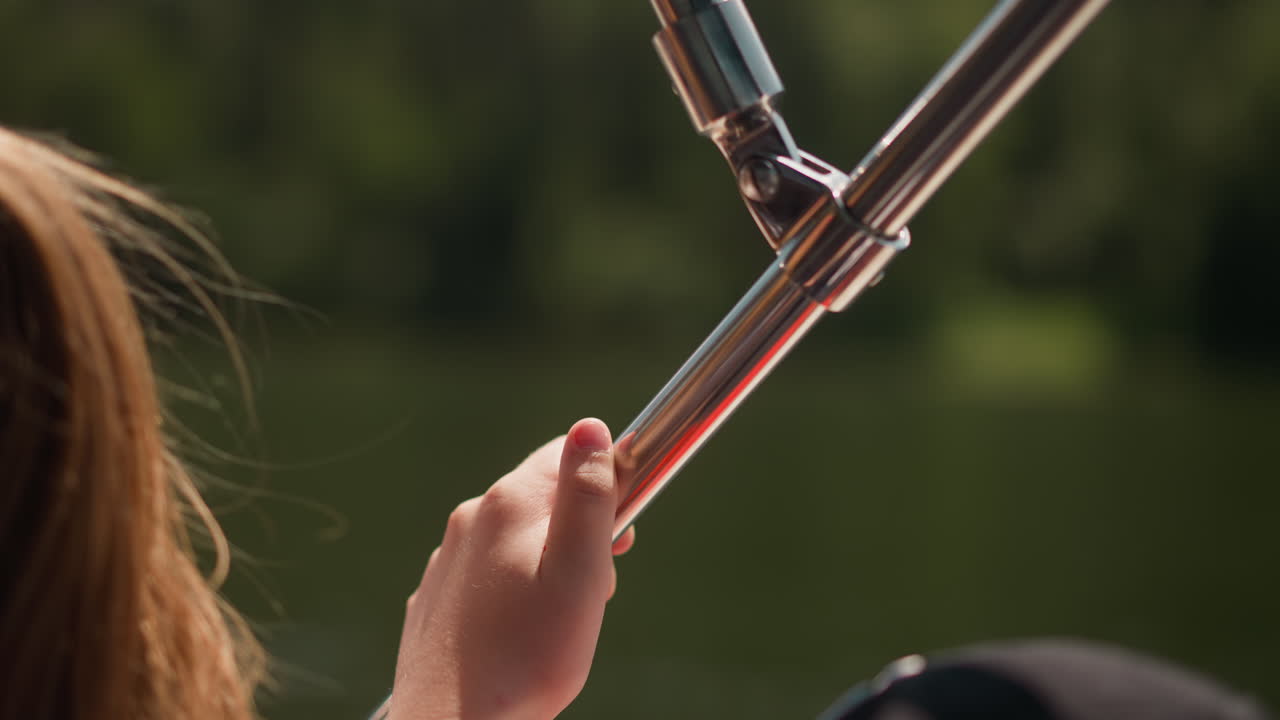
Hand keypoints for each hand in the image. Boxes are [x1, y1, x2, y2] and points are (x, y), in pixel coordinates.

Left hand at [389, 418, 634, 719]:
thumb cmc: (527, 657)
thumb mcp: (579, 571)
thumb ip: (587, 494)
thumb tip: (590, 427)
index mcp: (509, 504)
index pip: (565, 452)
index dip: (604, 483)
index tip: (620, 531)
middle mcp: (471, 520)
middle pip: (543, 498)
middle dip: (580, 532)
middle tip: (594, 588)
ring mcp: (449, 559)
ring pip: (518, 540)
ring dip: (549, 565)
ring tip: (560, 621)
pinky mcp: (438, 597)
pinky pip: (490, 576)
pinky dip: (515, 593)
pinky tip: (523, 634)